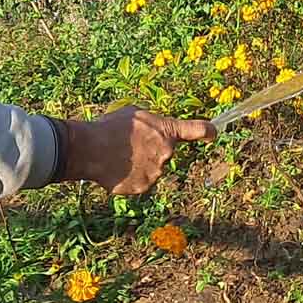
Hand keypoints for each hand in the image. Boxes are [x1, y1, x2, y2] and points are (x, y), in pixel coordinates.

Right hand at [58, 103, 212, 195]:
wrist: (89, 149)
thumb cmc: (109, 127)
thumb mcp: (134, 113)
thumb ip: (151, 124)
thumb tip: (152, 130)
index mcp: (166, 131)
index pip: (198, 129)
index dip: (208, 131)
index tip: (213, 134)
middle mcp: (166, 154)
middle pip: (165, 153)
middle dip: (152, 149)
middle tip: (129, 144)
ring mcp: (155, 173)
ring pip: (152, 169)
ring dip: (140, 164)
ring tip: (118, 156)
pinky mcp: (142, 188)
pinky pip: (139, 182)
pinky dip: (129, 177)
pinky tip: (116, 168)